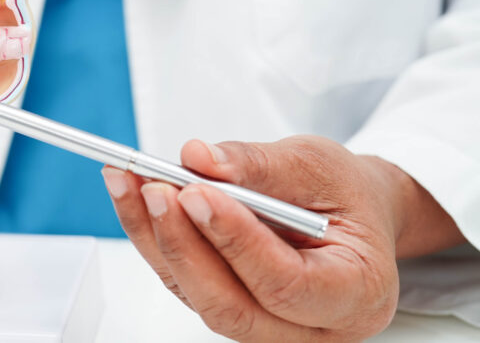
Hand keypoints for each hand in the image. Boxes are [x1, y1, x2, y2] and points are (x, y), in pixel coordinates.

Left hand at [103, 135, 465, 340]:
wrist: (347, 212)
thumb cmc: (343, 194)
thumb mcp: (316, 163)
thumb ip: (259, 163)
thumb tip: (198, 159)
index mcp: (355, 292)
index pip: (287, 285)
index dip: (236, 241)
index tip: (196, 194)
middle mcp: (312, 326)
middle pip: (231, 305)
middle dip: (183, 244)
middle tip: (154, 190)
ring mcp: (266, 325)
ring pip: (197, 296)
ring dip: (155, 237)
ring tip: (130, 181)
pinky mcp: (227, 306)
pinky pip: (182, 281)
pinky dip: (152, 236)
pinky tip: (134, 194)